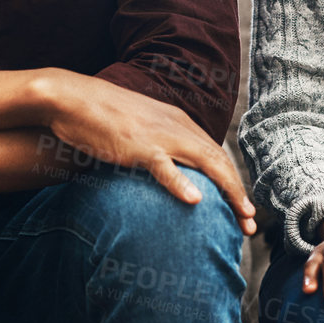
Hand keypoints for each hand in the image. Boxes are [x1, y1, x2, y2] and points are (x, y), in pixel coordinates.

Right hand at [33, 69, 256, 234]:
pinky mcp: (137, 145)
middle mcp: (177, 126)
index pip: (216, 155)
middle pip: (219, 162)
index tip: (243, 210)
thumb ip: (159, 145)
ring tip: (242, 216)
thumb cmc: (100, 117)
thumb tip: (170, 171)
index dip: (233, 183)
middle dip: (239, 194)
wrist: (72, 98)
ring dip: (227, 191)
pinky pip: (164, 166)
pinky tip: (195, 201)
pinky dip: (181, 183)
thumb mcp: (140, 128)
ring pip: (205, 163)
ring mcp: (159, 135)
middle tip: (251, 224)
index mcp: (179, 122)